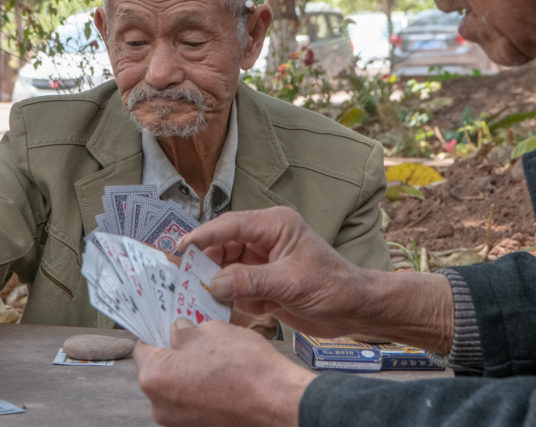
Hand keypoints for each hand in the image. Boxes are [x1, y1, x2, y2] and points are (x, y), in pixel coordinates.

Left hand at [135, 318, 311, 426]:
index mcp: (154, 377)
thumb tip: (178, 332)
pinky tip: (222, 379)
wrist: (279, 403)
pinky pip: (192, 404)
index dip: (156, 332)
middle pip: (158, 371)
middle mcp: (160, 406)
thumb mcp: (210, 331)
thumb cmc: (245, 367)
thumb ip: (185, 331)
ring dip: (188, 374)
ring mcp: (179, 423)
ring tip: (215, 360)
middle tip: (196, 339)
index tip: (167, 325)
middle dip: (174, 354)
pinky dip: (201, 392)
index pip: (142, 348)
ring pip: (176, 389)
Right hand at [181, 207, 454, 352]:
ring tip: (193, 295)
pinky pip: (235, 285)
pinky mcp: (263, 282)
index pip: (230, 225)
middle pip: (222, 245)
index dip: (202, 236)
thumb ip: (249, 282)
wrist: (357, 311)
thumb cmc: (333, 287)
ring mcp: (263, 261)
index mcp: (274, 225)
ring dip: (214, 282)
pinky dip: (227, 296)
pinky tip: (219, 306)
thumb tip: (212, 284)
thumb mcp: (289, 283)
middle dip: (203, 262)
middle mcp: (265, 238)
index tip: (178, 248)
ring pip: (225, 267)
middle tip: (179, 277)